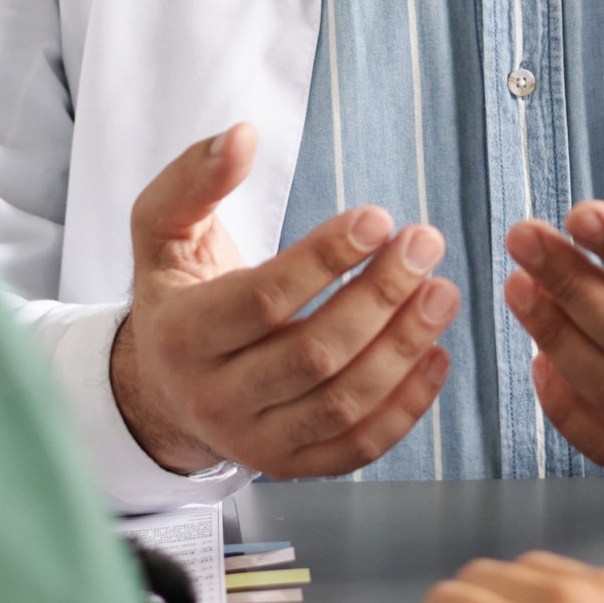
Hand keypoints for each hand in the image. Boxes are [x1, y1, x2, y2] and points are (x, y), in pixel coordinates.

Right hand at [106, 125, 457, 477]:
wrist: (162, 387)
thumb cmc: (177, 296)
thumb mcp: (162, 232)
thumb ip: (193, 180)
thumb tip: (240, 136)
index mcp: (181, 336)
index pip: (264, 300)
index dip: (326, 258)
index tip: (379, 218)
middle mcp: (213, 398)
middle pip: (313, 354)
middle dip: (380, 296)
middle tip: (424, 245)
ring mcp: (253, 442)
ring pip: (342, 403)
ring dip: (404, 347)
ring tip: (442, 293)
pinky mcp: (289, 466)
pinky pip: (357, 447)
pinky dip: (407, 407)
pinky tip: (436, 355)